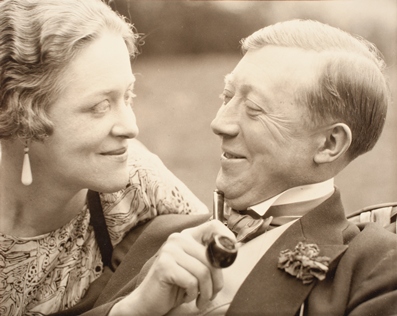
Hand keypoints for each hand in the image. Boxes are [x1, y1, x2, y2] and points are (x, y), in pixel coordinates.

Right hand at [110, 220, 235, 315]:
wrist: (149, 301)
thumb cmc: (176, 285)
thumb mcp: (195, 268)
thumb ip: (208, 258)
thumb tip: (231, 250)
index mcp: (187, 236)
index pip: (213, 226)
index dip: (227, 237)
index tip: (232, 254)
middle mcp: (178, 239)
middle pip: (211, 257)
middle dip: (216, 281)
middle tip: (212, 294)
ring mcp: (170, 250)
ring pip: (203, 272)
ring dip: (205, 292)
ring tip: (199, 299)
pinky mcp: (165, 265)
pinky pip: (191, 281)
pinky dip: (192, 294)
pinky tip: (185, 296)